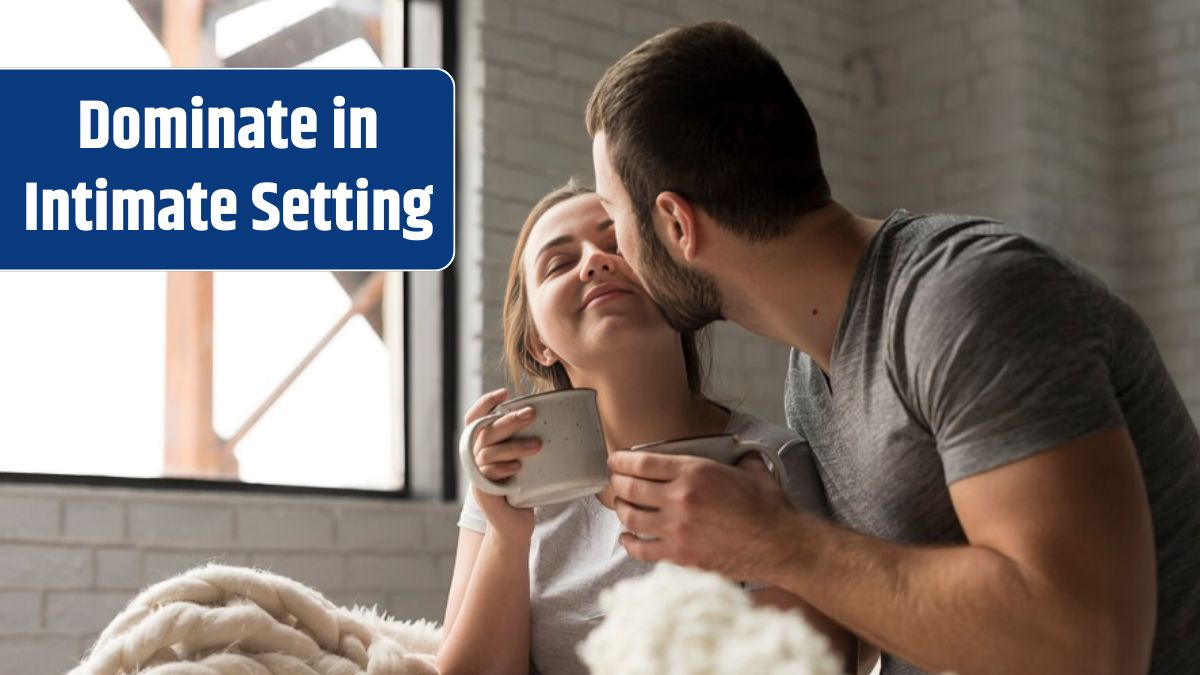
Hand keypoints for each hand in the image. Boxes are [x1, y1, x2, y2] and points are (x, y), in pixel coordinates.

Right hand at [464, 388, 540, 539]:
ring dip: (513, 445)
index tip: (504, 393)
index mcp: (483, 447)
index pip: (474, 418)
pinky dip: (503, 468)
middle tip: (532, 413)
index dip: (484, 403)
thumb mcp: (524, 460)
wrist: (514, 526)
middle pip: (484, 430)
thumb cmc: (523, 489)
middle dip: (508, 420)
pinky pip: (487, 473)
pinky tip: (518, 469)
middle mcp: (475, 458)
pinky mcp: (482, 491)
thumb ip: (527, 440)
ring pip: (487, 450)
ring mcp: (476, 475)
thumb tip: (556, 416)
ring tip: (537, 445)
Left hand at [608, 450, 795, 579]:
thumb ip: (734, 456)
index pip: (643, 463)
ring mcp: (678, 529)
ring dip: (621, 510)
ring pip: (631, 518)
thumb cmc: (768, 509)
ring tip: (621, 507)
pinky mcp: (680, 556)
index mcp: (695, 472)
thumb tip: (733, 450)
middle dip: (617, 484)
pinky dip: (629, 543)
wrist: (780, 544)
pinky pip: (642, 549)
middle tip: (615, 483)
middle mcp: (681, 498)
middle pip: (630, 488)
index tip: (615, 461)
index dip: (621, 461)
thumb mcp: (750, 468)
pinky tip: (627, 538)